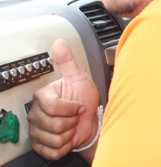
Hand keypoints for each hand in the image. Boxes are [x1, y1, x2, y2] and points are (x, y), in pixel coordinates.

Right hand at [28, 39, 99, 159]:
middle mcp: (36, 114)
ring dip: (69, 134)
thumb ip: (67, 62)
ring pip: (54, 139)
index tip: (79, 105)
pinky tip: (68, 137)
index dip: (71, 108)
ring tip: (71, 126)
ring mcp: (36, 131)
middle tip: (75, 116)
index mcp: (43, 97)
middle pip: (54, 125)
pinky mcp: (40, 146)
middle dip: (71, 121)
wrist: (90, 121)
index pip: (53, 107)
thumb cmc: (84, 100)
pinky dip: (65, 146)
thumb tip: (59, 43)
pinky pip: (53, 151)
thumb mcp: (78, 78)